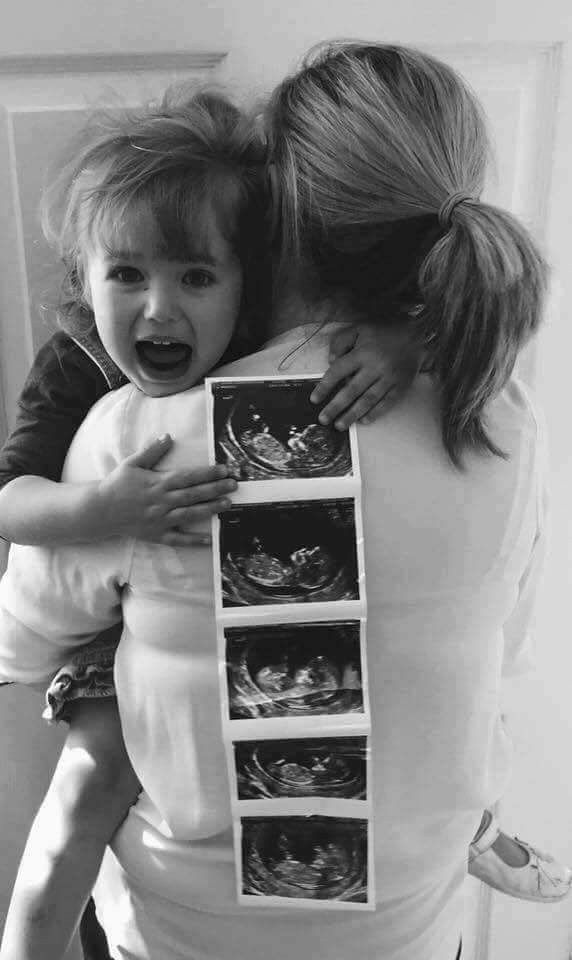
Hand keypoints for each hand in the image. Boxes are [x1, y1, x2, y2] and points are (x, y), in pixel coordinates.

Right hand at [97, 434, 236, 545]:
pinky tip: (209, 539)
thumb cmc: (117, 484)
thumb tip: (168, 437)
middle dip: (215, 489)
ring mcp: (160, 519)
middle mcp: (162, 501)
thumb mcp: (132, 463)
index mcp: (157, 483)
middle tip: (234, 485)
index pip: (188, 476)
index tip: (224, 469)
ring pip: (189, 514)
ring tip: (227, 504)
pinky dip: (193, 540)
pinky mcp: (156, 534)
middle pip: (193, 494)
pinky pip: (177, 539)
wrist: (99, 510)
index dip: (207, 473)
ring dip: (209, 509)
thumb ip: (152, 451)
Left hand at [310, 323, 421, 428]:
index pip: (338, 372)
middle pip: (351, 391)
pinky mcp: (401, 386)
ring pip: (368, 400)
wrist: (419, 334)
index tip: (315, 399)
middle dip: (335, 407)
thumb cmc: (385, 332)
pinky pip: (386, 403)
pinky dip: (375, 413)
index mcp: (362, 353)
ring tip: (340, 425)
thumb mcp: (359, 329)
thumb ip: (341, 341)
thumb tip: (331, 360)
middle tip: (324, 419)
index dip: (325, 387)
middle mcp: (375, 366)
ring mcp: (389, 378)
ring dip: (352, 415)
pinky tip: (363, 421)